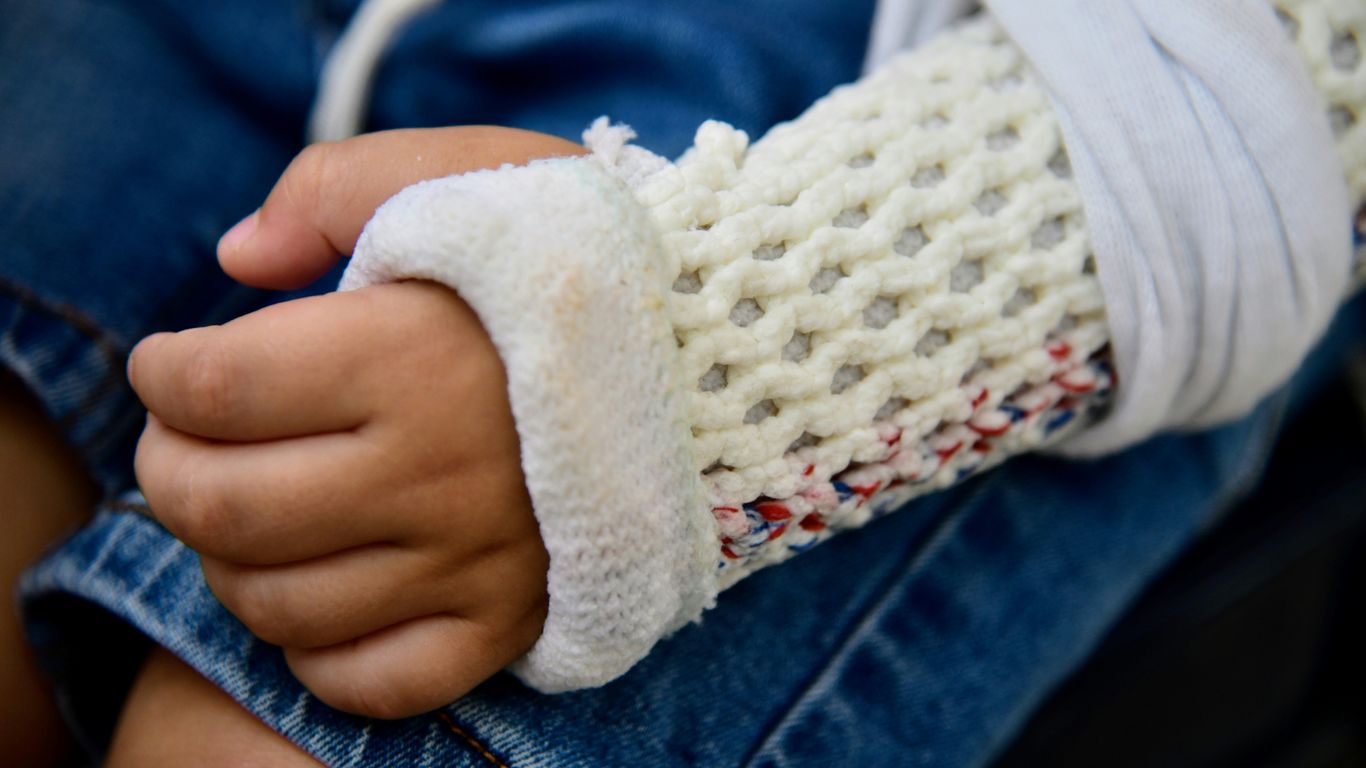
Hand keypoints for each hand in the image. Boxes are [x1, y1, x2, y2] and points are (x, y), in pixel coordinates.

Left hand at [129, 127, 581, 717]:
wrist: (710, 358)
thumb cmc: (571, 264)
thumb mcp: (469, 175)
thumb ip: (335, 186)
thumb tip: (236, 261)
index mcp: (415, 356)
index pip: (212, 388)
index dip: (161, 371)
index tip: (171, 360)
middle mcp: (440, 473)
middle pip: (222, 508)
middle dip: (169, 469)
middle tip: (185, 439)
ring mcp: (476, 562)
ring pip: (279, 603)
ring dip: (229, 558)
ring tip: (254, 507)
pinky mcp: (507, 621)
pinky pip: (372, 680)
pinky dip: (315, 651)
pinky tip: (323, 588)